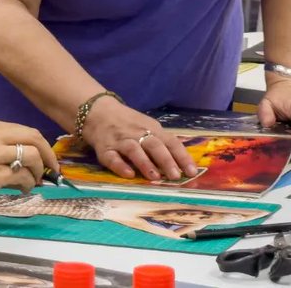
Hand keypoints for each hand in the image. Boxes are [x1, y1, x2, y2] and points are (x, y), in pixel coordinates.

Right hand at [80, 97, 196, 181]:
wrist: (98, 111)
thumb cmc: (129, 123)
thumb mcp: (148, 127)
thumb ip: (162, 142)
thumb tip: (181, 164)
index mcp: (152, 129)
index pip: (171, 142)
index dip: (182, 157)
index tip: (192, 171)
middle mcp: (138, 133)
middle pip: (154, 145)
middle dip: (166, 160)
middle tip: (175, 176)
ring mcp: (121, 140)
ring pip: (134, 150)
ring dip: (145, 163)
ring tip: (155, 177)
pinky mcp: (104, 149)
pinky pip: (112, 158)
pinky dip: (120, 166)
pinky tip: (129, 175)